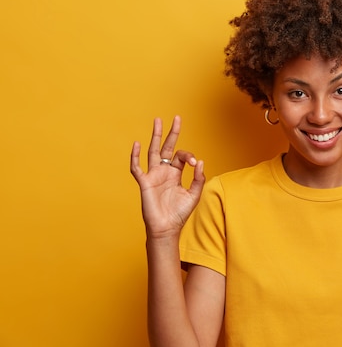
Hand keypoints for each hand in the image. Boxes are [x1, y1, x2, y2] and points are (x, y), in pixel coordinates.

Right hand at [130, 116, 205, 238]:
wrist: (166, 228)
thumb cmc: (179, 213)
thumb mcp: (194, 194)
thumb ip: (198, 179)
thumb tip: (201, 162)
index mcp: (175, 173)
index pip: (181, 156)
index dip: (189, 156)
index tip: (195, 163)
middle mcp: (164, 171)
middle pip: (166, 147)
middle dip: (171, 133)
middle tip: (176, 118)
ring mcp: (153, 175)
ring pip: (153, 151)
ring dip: (155, 136)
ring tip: (157, 121)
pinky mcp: (144, 183)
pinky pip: (137, 168)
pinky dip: (135, 156)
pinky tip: (138, 144)